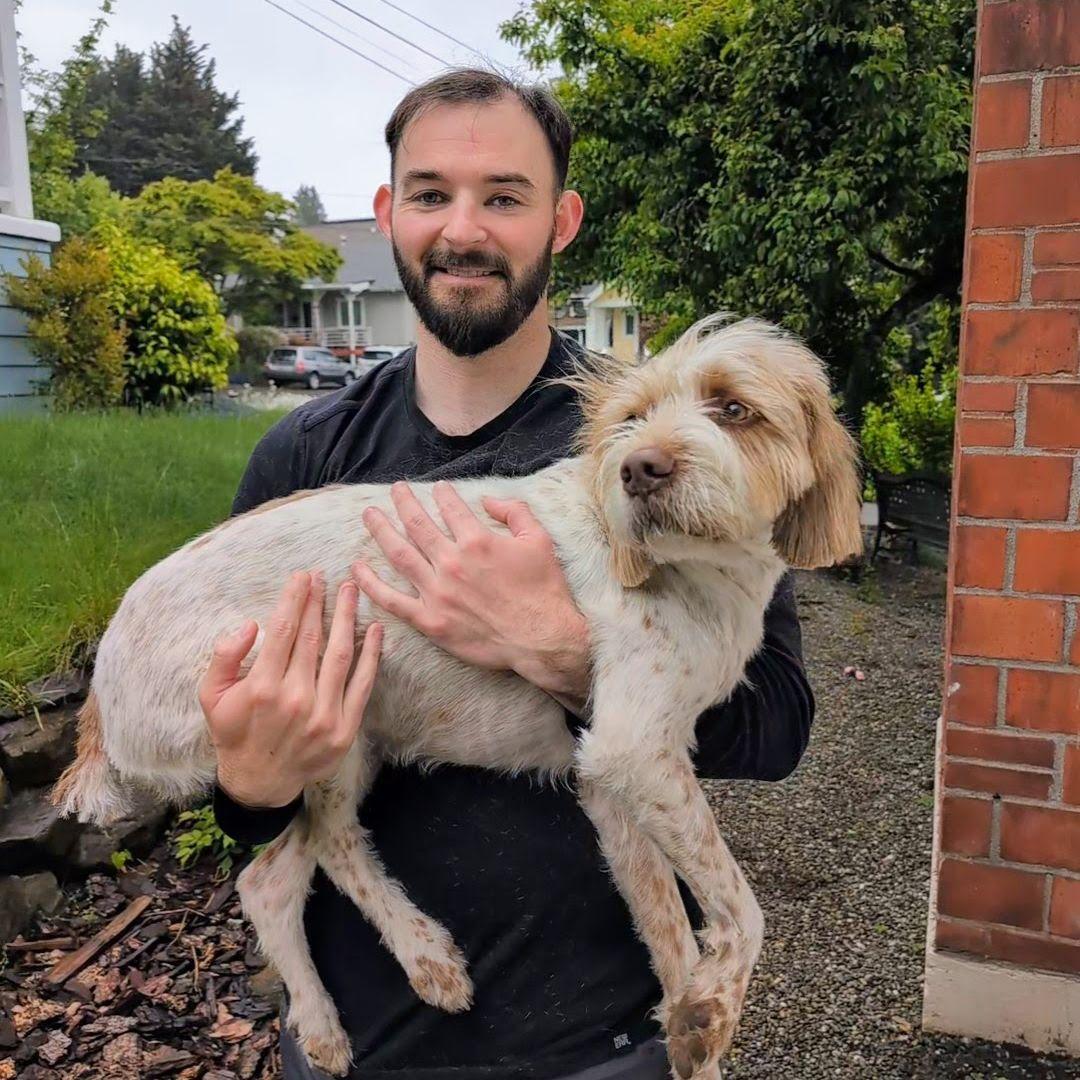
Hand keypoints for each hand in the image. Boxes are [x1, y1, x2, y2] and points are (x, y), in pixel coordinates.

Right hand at [199, 569, 382, 807]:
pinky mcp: (345, 728)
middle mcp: (295, 699)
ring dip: (347, 618)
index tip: (303, 576)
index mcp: (262, 687)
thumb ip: (224, 656)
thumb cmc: (234, 732)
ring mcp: (323, 715)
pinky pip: (363, 684)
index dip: (295, 599)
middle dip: (320, 602)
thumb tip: (250, 624)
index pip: (283, 630)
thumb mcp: (211, 696)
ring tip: (351, 591)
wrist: (259, 782)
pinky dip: (372, 655)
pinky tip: (376, 630)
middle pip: (313, 638)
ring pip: (341, 654)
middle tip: (327, 575)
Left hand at [352, 481, 590, 711]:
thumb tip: (488, 500)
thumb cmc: (544, 591)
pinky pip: (393, 600)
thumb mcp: (539, 541)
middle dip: (403, 502)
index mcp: (477, 541)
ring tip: (369, 514)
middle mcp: (452, 563)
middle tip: (396, 490)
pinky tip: (358, 568)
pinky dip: (371, 584)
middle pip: (417, 524)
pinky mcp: (430, 621)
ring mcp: (438, 593)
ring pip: (399, 554)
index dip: (442, 494)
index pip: (450, 508)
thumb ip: (515, 512)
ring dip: (381, 530)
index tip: (437, 488)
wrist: (542, 639)